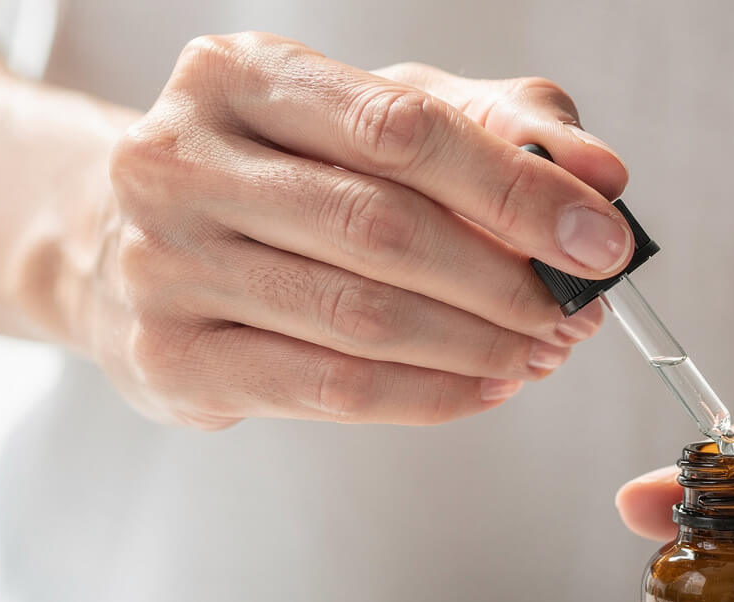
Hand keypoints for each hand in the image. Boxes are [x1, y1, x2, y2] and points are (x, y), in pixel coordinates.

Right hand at [83, 33, 631, 427]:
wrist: (132, 250)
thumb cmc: (280, 177)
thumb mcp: (381, 119)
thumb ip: (498, 128)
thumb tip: (601, 172)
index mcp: (238, 74)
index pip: (401, 128)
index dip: (517, 190)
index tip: (600, 240)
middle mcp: (179, 160)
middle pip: (382, 229)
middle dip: (505, 280)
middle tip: (574, 310)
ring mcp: (162, 263)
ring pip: (360, 317)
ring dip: (477, 345)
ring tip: (539, 351)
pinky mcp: (171, 357)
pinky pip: (330, 389)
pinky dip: (430, 395)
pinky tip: (484, 386)